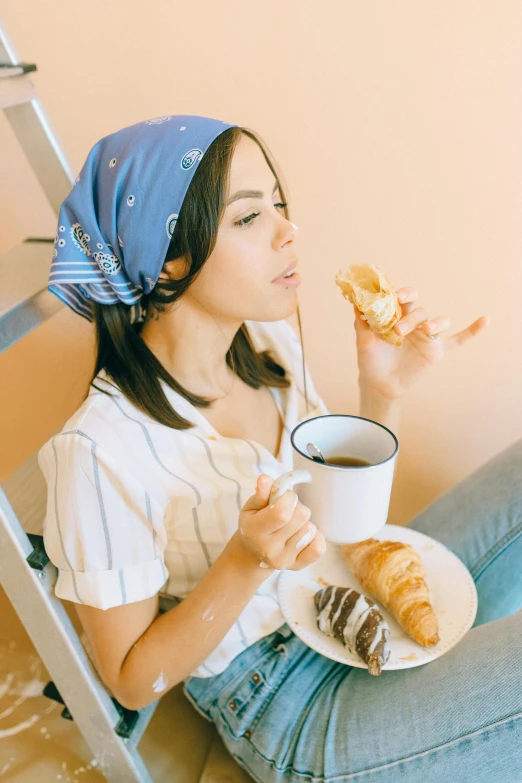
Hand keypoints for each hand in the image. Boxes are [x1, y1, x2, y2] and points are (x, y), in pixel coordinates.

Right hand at [237, 475, 325, 570]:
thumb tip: (265, 479)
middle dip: (297, 507)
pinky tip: (303, 535)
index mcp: (254, 531)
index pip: (282, 512)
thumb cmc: (254, 523)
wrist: (252, 553)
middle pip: (301, 517)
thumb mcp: (252, 507)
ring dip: (304, 522)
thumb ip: (261, 493)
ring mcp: (284, 560)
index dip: (289, 498)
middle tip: (288, 511)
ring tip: (292, 525)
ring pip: (310, 529)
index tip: (284, 497)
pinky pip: (319, 548)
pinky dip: (315, 537)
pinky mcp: (297, 566)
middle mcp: (269, 549)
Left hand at [354, 287, 490, 400]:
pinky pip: (458, 340)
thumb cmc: (370, 359)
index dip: (404, 294)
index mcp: (397, 315)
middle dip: (411, 317)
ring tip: (426, 330)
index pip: (405, 298)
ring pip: (439, 321)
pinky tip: (485, 320)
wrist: (378, 384)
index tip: (397, 297)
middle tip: (398, 331)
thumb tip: (355, 301)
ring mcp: (427, 336)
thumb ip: (362, 321)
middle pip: (420, 310)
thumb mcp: (363, 340)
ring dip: (435, 323)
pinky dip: (472, 331)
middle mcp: (414, 322)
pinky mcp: (437, 351)